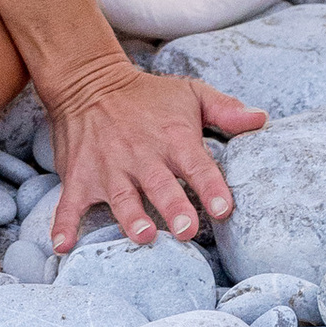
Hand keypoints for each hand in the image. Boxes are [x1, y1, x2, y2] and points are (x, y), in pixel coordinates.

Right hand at [41, 54, 267, 258]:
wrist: (88, 80)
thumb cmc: (147, 96)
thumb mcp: (190, 94)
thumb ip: (226, 110)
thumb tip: (262, 119)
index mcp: (172, 138)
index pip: (196, 164)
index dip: (211, 186)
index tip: (224, 208)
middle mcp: (141, 154)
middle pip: (160, 185)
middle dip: (173, 207)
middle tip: (187, 230)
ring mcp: (107, 167)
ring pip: (121, 196)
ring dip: (130, 217)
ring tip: (144, 236)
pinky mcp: (79, 176)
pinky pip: (69, 203)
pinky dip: (64, 224)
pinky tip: (63, 246)